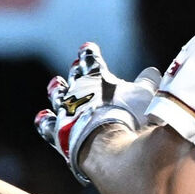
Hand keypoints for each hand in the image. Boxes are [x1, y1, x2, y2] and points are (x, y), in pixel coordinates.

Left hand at [35, 41, 161, 184]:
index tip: (87, 47)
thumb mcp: (146, 96)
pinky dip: (45, 120)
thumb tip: (152, 71)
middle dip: (77, 70)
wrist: (108, 146)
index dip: (90, 54)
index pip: (92, 61)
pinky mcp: (58, 134)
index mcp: (98, 79)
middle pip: (76, 77)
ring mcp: (66, 112)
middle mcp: (78, 92)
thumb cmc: (131, 118)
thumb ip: (148, 82)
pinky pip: (48, 125)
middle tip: (75, 64)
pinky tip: (42, 116)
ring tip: (56, 83)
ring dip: (58, 90)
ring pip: (59, 96)